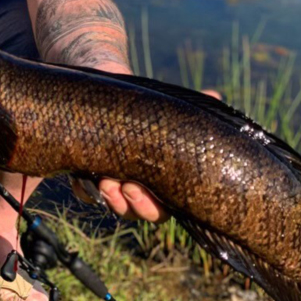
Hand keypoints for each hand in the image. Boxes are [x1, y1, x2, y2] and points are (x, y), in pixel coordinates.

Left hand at [73, 88, 222, 221]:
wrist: (105, 89)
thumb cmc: (140, 103)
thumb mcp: (162, 105)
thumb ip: (186, 111)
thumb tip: (215, 96)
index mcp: (160, 177)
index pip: (163, 207)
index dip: (154, 206)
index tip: (144, 190)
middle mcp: (137, 184)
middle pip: (138, 211)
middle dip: (133, 205)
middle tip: (125, 187)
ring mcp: (112, 181)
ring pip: (114, 205)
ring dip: (111, 199)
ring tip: (106, 181)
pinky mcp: (87, 173)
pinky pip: (85, 192)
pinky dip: (85, 190)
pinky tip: (85, 178)